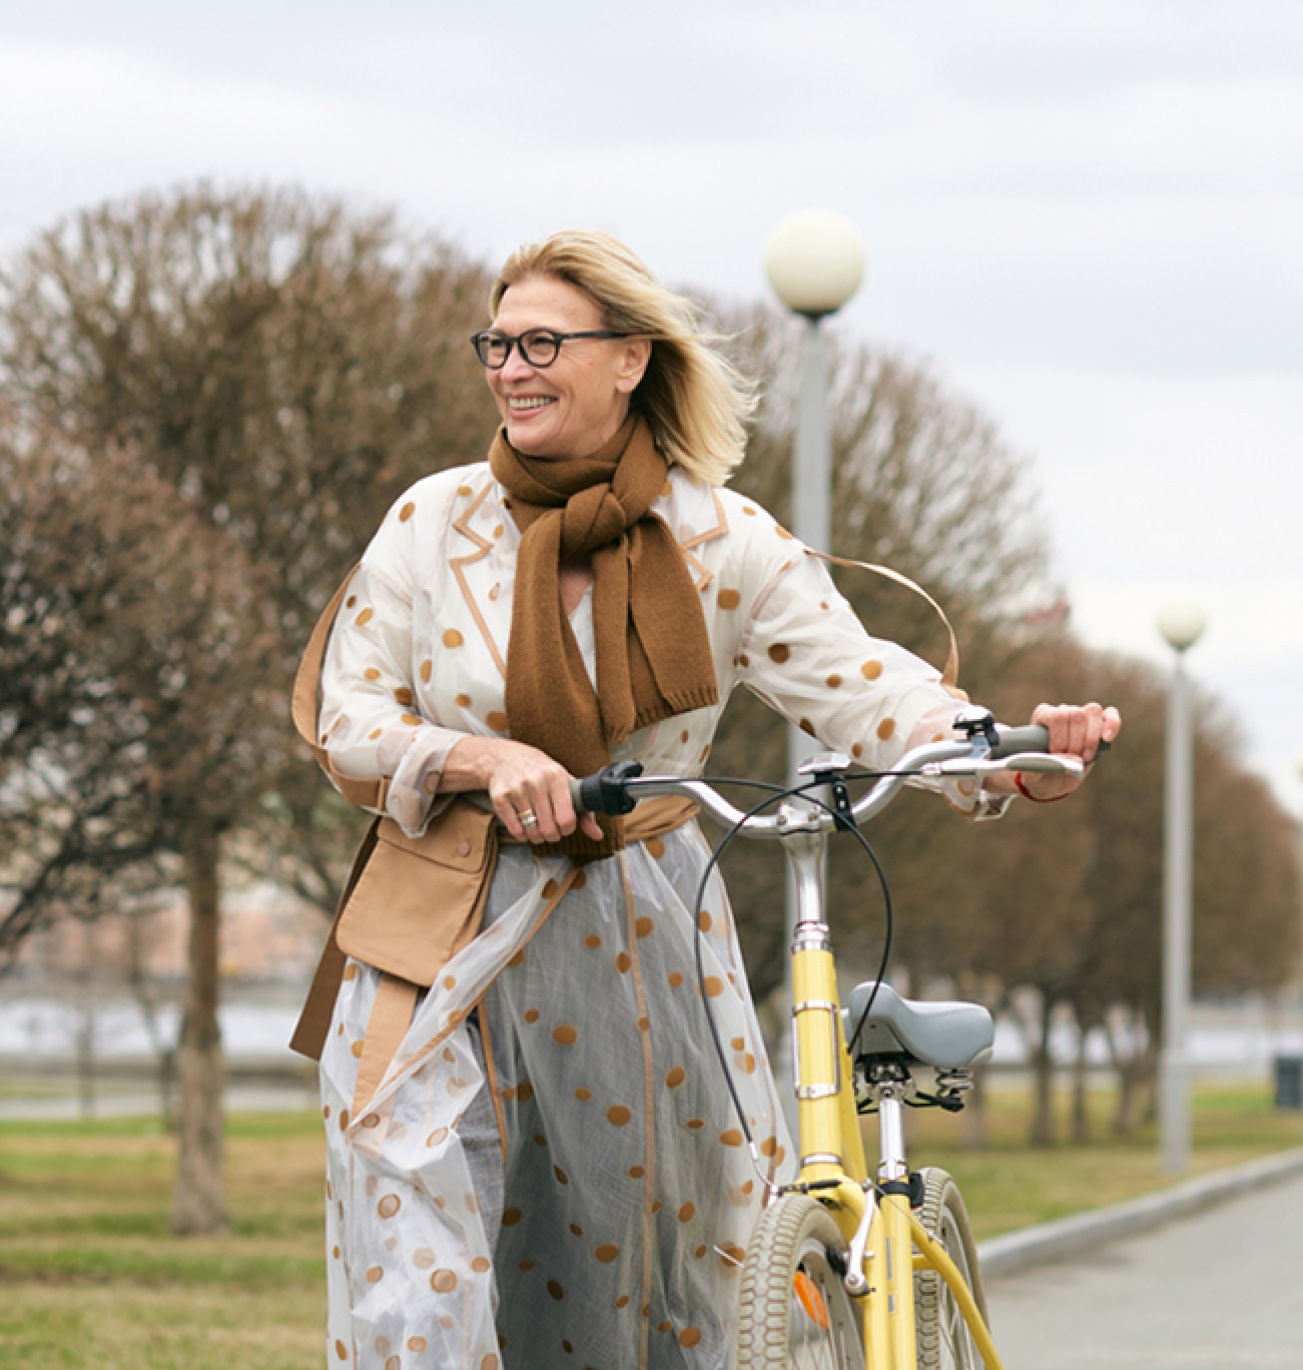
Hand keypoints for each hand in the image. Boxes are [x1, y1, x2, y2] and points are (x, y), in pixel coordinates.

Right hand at [444, 736, 603, 843]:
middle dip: (552, 835)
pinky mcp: (500, 798)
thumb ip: (583, 809)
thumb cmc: (539, 771)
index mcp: (556, 776)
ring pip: (532, 831)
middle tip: (552, 831)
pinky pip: (515, 830)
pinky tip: (525, 827)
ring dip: (537, 836)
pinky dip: (522, 835)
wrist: (505, 757)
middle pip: (549, 828)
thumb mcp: (564, 782)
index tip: (565, 826)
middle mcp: (536, 782)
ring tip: (538, 828)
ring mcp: (517, 789)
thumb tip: (598, 835)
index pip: (567, 818)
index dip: (568, 829)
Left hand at [1013, 701, 1122, 801]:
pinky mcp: (1099, 726)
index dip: (1060, 737)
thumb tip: (1071, 758)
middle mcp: (1063, 711)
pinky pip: (1110, 715)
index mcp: (1043, 716)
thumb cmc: (1040, 774)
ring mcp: (1082, 716)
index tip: (1057, 754)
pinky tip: (1106, 739)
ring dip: (1091, 738)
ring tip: (1084, 757)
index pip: (1056, 715)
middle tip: (1071, 759)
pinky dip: (1112, 725)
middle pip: (1076, 714)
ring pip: (1093, 711)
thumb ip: (1043, 766)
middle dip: (1076, 742)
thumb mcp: (1032, 775)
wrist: (1051, 780)